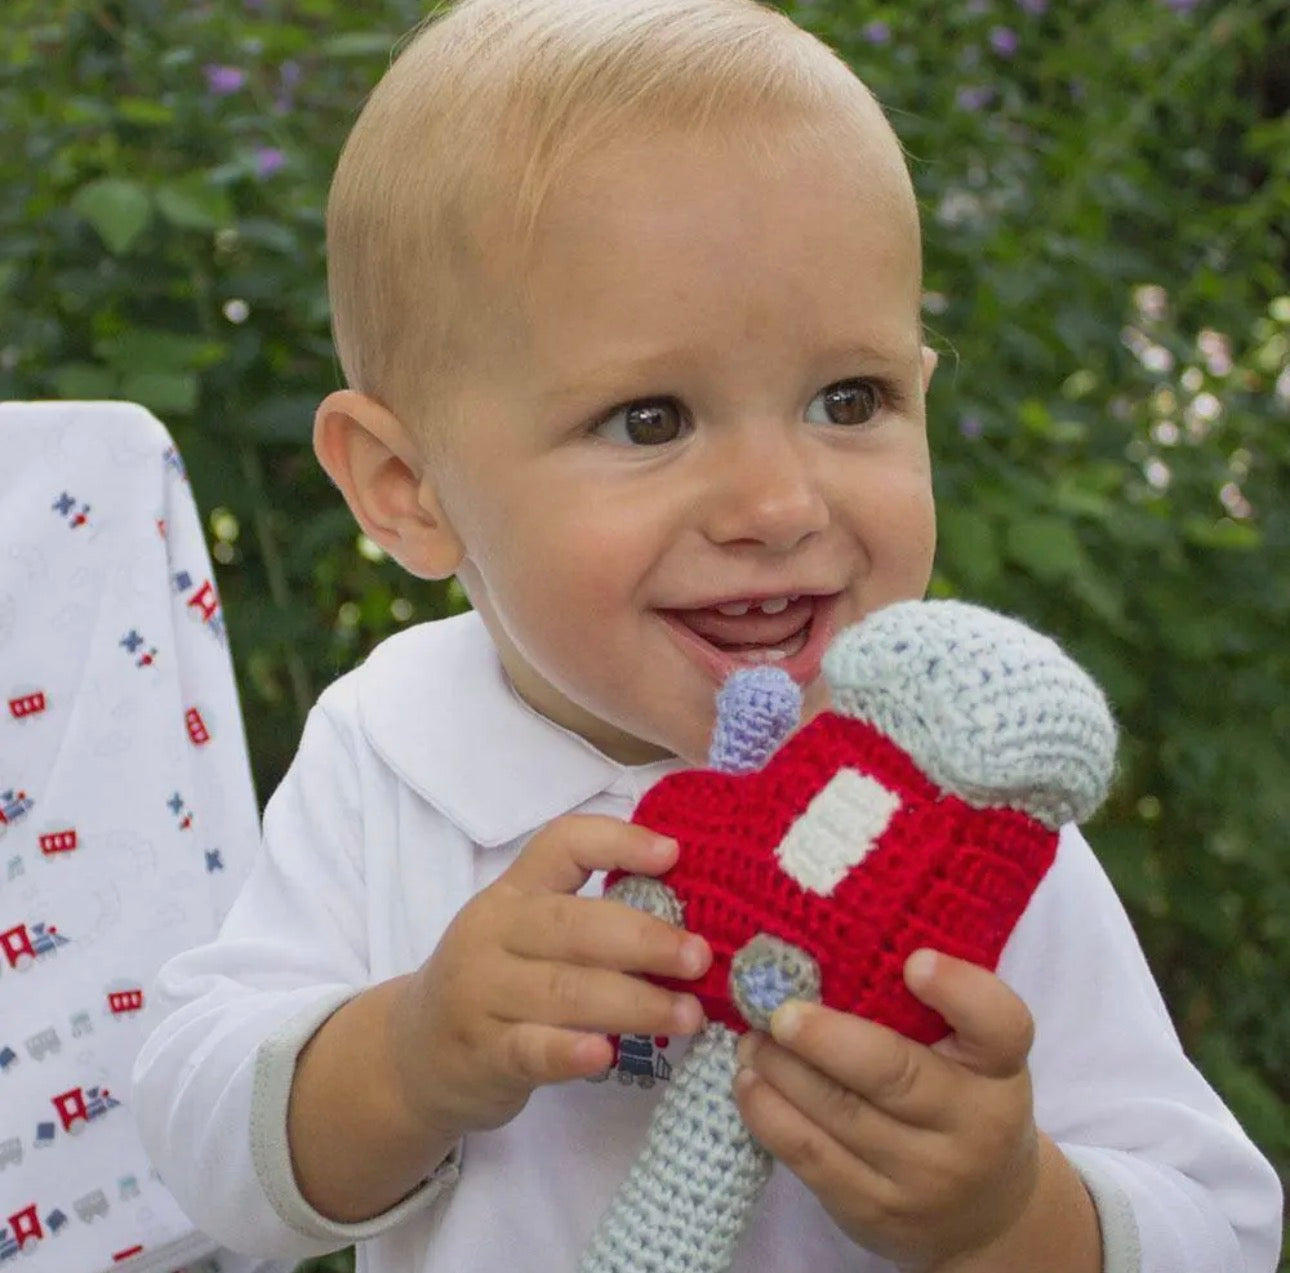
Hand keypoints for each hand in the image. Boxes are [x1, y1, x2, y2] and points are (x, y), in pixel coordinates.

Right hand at [392, 814, 710, 1141]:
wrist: (415, 1053)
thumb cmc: (499, 981)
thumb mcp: (526, 932)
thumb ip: (589, 917)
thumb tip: (687, 913)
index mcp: (514, 890)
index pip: (562, 844)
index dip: (618, 842)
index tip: (672, 854)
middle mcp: (493, 931)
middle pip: (575, 924)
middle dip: (645, 939)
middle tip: (699, 956)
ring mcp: (482, 993)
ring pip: (565, 991)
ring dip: (635, 1002)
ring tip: (690, 1014)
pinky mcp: (482, 1054)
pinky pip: (530, 1049)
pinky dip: (569, 1051)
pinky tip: (605, 1055)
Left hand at [733, 950, 1041, 1272]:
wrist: (985, 1214)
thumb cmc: (963, 1101)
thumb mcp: (971, 1056)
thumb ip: (925, 1010)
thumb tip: (827, 943)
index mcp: (1000, 1068)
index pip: (999, 1025)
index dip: (959, 991)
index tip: (914, 961)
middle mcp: (973, 1124)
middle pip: (895, 1074)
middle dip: (826, 1039)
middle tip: (778, 1010)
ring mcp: (924, 1176)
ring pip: (839, 1114)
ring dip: (781, 1070)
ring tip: (750, 1038)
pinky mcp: (874, 1210)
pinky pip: (811, 1157)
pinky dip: (769, 1114)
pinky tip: (748, 1083)